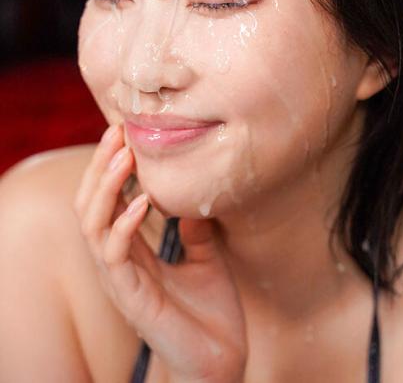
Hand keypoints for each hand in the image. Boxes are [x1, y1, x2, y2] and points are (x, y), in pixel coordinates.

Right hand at [74, 124, 247, 382]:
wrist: (221, 360)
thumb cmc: (211, 311)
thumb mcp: (207, 256)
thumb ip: (194, 228)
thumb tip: (193, 197)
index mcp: (133, 250)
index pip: (109, 201)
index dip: (112, 167)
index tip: (124, 133)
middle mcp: (119, 262)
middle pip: (92, 205)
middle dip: (100, 167)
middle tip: (116, 132)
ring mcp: (121, 280)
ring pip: (93, 225)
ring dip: (106, 187)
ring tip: (124, 156)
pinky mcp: (131, 298)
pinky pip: (115, 256)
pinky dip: (124, 225)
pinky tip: (142, 201)